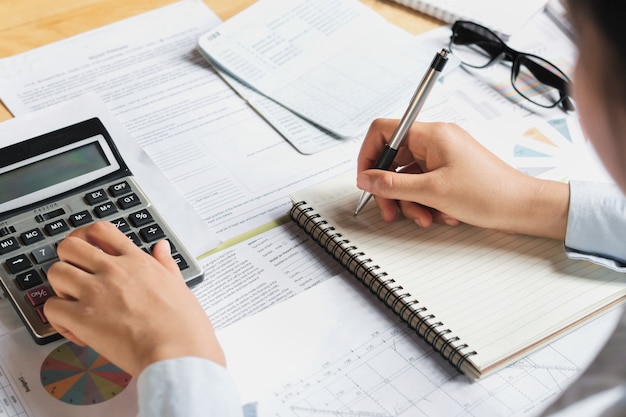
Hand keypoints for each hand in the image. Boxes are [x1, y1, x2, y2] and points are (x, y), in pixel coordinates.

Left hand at [44, 221, 224, 377]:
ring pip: (55, 272)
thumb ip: (165, 263)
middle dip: (68, 259)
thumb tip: (161, 247)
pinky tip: (76, 328)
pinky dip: (59, 319)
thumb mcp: (179, 285)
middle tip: (76, 275)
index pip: (101, 230)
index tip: (87, 248)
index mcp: (137, 261)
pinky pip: (51, 308)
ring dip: (60, 288)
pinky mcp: (83, 318)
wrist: (177, 352)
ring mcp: (96, 292)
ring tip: (75, 303)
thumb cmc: (184, 325)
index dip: (87, 236)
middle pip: (70, 246)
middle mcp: (114, 270)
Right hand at [356, 119, 568, 239]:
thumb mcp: (432, 191)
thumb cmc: (489, 193)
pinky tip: (441, 215)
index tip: (366, 179)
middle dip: (390, 189)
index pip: (384, 131)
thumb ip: (392, 184)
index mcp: (431, 134)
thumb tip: (366, 178)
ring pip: (407, 177)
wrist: (522, 208)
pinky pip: (423, 185)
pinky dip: (425, 202)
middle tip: (390, 210)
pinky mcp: (449, 172)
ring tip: (426, 217)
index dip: (369, 155)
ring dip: (410, 201)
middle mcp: (435, 141)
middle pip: (394, 159)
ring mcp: (443, 157)